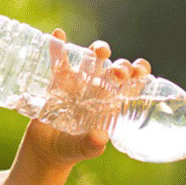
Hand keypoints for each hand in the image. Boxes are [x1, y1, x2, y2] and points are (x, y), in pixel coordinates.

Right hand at [23, 28, 151, 168]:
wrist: (45, 149)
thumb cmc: (70, 150)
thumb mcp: (81, 150)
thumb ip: (90, 145)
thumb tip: (100, 138)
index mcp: (111, 104)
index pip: (131, 84)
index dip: (138, 74)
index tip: (140, 71)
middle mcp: (98, 89)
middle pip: (114, 70)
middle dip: (120, 67)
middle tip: (119, 73)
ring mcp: (79, 83)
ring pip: (92, 60)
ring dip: (98, 51)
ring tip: (100, 51)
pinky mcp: (58, 81)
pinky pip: (59, 61)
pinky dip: (58, 48)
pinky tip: (58, 34)